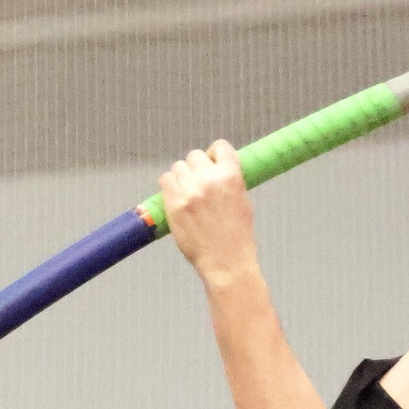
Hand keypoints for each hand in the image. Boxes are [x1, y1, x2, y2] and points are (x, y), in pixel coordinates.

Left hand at [160, 140, 260, 281]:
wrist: (225, 261)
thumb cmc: (238, 236)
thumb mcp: (243, 201)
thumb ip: (230, 181)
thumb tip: (218, 170)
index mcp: (231, 176)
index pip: (220, 146)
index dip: (215, 153)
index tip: (212, 162)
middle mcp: (209, 179)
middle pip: (195, 155)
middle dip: (197, 166)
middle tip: (199, 181)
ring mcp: (189, 191)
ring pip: (178, 166)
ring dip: (182, 175)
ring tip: (187, 191)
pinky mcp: (174, 203)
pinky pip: (165, 180)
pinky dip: (170, 185)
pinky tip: (177, 197)